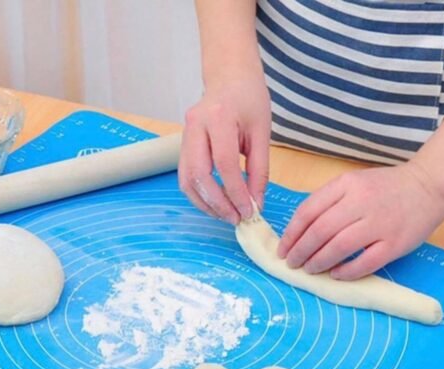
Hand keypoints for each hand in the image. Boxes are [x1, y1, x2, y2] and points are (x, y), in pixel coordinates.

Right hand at [179, 74, 270, 224]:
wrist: (228, 76)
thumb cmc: (249, 99)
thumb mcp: (262, 132)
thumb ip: (259, 170)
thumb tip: (256, 203)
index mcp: (218, 117)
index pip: (224, 163)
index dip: (236, 192)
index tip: (249, 210)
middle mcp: (195, 126)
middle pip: (199, 175)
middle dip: (218, 203)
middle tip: (236, 218)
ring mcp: (184, 135)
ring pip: (187, 180)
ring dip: (205, 203)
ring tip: (226, 215)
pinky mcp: (181, 145)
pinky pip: (185, 177)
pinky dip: (199, 195)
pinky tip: (215, 204)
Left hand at [277, 162, 443, 279]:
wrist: (428, 186)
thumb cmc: (383, 188)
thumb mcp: (351, 183)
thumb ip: (327, 202)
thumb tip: (297, 231)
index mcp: (345, 185)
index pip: (308, 211)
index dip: (291, 234)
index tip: (282, 249)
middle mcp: (361, 202)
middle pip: (320, 231)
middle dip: (300, 251)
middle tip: (292, 263)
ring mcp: (380, 223)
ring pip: (339, 247)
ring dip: (318, 262)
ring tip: (309, 270)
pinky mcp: (395, 243)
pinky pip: (365, 262)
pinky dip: (346, 272)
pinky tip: (335, 275)